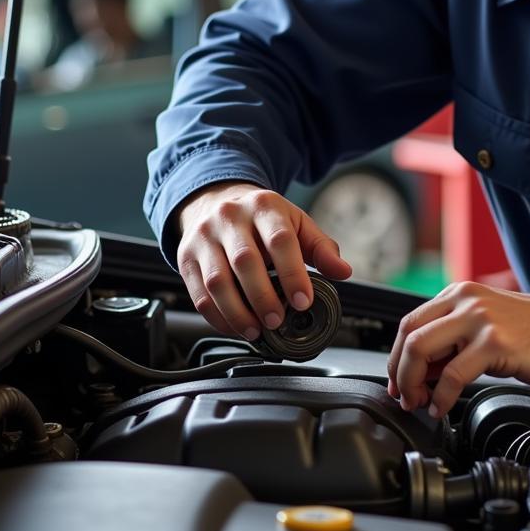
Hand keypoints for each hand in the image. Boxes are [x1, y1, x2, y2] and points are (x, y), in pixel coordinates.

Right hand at [175, 180, 351, 339]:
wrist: (216, 200)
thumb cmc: (262, 218)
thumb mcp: (296, 223)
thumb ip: (321, 248)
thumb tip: (343, 271)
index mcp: (264, 206)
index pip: (280, 240)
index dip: (293, 274)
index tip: (303, 301)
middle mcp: (230, 218)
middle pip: (245, 261)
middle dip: (263, 298)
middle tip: (277, 321)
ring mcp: (204, 236)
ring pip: (218, 280)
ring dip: (238, 312)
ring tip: (256, 330)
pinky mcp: (186, 257)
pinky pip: (198, 293)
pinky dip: (217, 317)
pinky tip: (234, 326)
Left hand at [386, 281, 529, 417]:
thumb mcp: (487, 328)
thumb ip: (454, 342)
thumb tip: (421, 373)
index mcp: (461, 294)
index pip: (410, 321)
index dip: (397, 355)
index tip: (398, 381)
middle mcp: (466, 299)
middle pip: (409, 332)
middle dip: (398, 370)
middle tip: (404, 396)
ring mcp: (480, 318)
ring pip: (421, 348)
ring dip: (412, 382)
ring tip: (420, 403)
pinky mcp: (495, 342)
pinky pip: (452, 374)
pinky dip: (440, 397)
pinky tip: (443, 407)